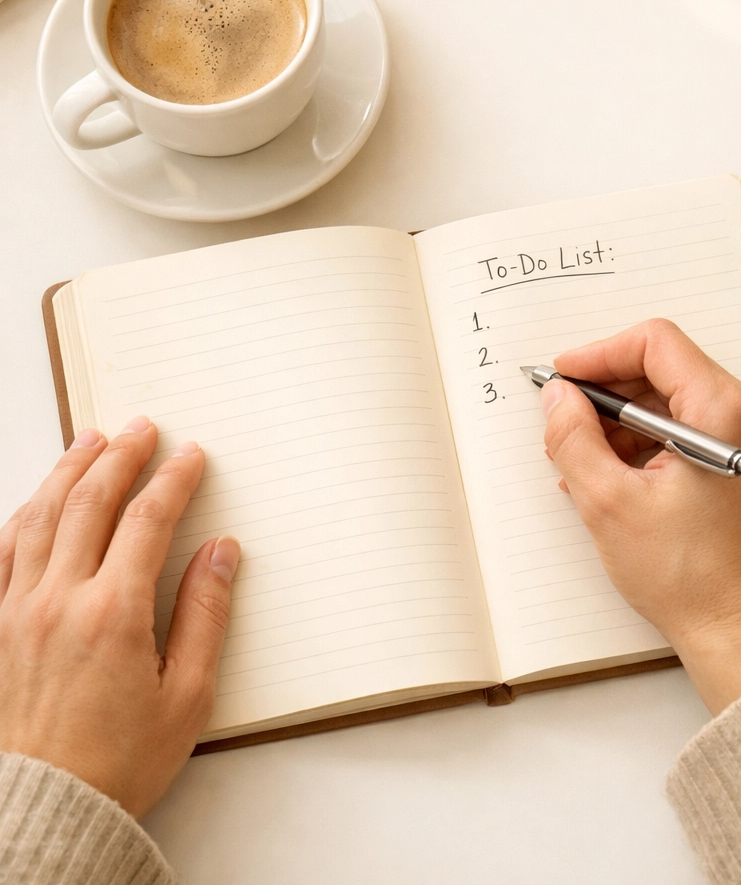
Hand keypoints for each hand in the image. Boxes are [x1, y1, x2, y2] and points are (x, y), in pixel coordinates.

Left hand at [0, 417, 238, 816]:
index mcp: (113, 613)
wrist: (42, 810)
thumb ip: (205, 614)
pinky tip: (35, 501)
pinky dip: (22, 515)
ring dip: (68, 470)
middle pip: (89, 503)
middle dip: (119, 456)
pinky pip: (1, 552)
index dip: (172, 479)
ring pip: (39, 517)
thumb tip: (221, 553)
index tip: (190, 455)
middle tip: (140, 428)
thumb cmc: (117, 761)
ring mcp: (16, 610)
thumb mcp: (188, 694)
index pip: (147, 520)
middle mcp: (58, 600)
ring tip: (89, 440)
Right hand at [541, 320, 740, 714]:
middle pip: (667, 370)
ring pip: (678, 400)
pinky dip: (654, 442)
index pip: (656, 343)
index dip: (600, 354)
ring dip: (627, 423)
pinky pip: (695, 427)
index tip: (566, 377)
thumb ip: (573, 438)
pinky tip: (621, 477)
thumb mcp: (610, 505)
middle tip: (568, 423)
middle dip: (609, 395)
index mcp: (725, 413)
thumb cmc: (693, 581)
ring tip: (590, 464)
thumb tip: (558, 398)